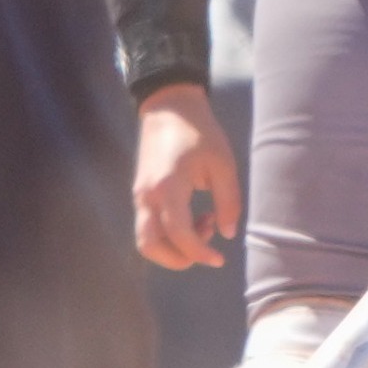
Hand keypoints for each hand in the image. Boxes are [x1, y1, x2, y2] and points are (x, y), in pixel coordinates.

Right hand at [132, 81, 242, 271]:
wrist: (169, 107)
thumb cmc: (200, 132)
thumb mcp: (223, 165)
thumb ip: (228, 202)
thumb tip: (228, 234)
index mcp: (168, 188)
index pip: (179, 235)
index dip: (199, 253)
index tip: (220, 259)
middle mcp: (146, 196)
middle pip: (150, 246)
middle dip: (179, 259)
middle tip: (208, 248)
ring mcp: (139, 196)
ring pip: (146, 239)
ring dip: (174, 246)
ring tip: (205, 224)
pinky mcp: (140, 194)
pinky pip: (149, 226)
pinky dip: (169, 233)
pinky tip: (195, 217)